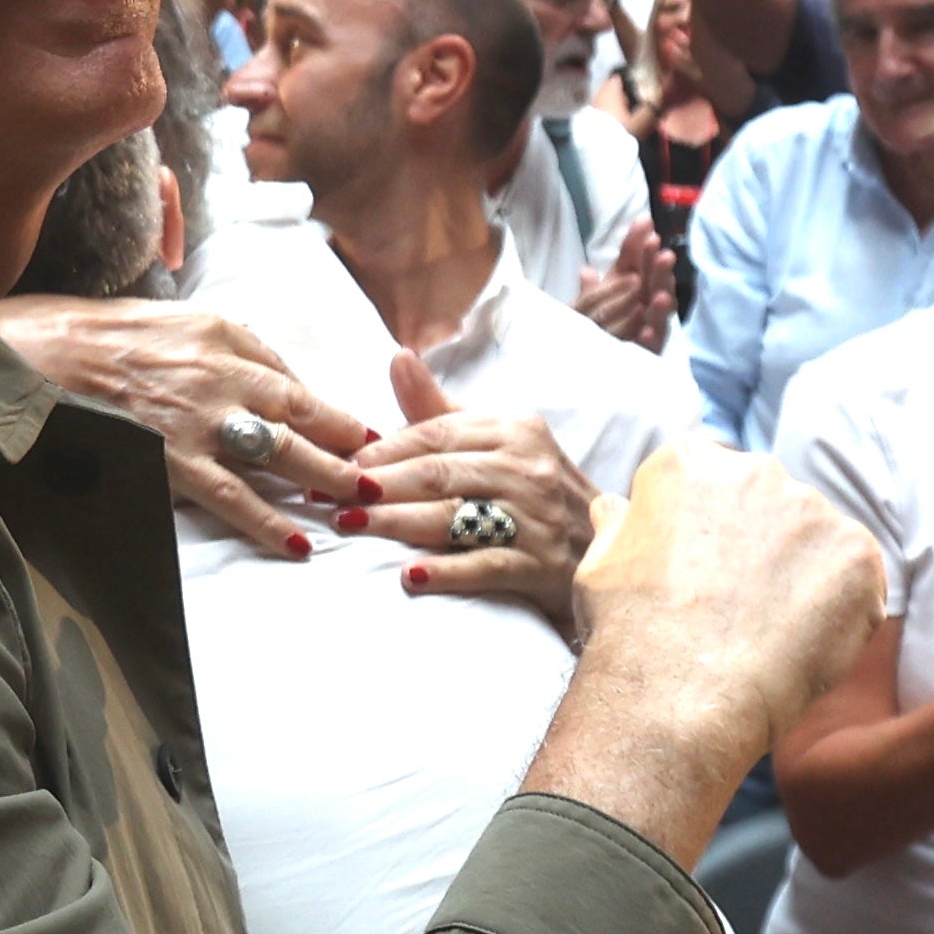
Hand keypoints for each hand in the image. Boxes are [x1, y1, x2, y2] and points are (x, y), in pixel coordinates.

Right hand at [0, 293, 373, 553]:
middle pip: (302, 412)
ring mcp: (199, 419)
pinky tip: (297, 543)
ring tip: (359, 501)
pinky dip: (268, 521)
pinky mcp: (172, 459)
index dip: (331, 410)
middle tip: (382, 470)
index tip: (363, 433)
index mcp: (223, 336)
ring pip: (280, 453)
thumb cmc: (102, 337)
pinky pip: (231, 497)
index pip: (291, 377)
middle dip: (346, 443)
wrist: (40, 356)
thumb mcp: (175, 322)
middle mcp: (221, 373)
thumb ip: (227, 347)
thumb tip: (273, 378)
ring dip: (324, 478)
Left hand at [351, 356, 591, 628]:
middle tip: (326, 498)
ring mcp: (537, 517)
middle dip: (375, 485)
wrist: (607, 552)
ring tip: (349, 526)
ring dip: (394, 522)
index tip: (335, 464)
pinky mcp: (542, 564)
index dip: (380, 451)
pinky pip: (484, 565)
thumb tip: (398, 356)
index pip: (434, 434)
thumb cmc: (536, 493)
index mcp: (515, 429)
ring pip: (452, 515)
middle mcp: (529, 466)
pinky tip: (408, 577)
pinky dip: (445, 571)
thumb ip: (441, 410)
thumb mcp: (498, 443)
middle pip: (436, 473)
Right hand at [540, 445, 887, 854]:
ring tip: (769, 635)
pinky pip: (858, 580)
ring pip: (817, 543)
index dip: (711, 536)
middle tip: (739, 611)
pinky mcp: (856, 553)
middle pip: (770, 506)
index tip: (703, 578)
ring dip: (803, 580)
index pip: (714, 484)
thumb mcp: (600, 564)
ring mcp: (812, 509)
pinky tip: (803, 646)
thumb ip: (617, 523)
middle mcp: (754, 469)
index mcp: (688, 463)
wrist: (680, 697)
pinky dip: (842, 613)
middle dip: (762, 550)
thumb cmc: (631, 634)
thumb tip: (614, 505)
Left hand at [574, 212, 669, 346]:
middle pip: (653, 284)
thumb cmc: (598, 327)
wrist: (593, 362)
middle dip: (659, 271)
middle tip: (664, 255)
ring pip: (657, 315)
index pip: (636, 262)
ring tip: (662, 296)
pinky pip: (650, 347)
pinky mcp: (648, 353)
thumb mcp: (591, 306)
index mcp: (630, 286)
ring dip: (661, 305)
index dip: (639, 244)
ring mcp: (648, 328)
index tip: (645, 224)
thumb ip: (593, 290)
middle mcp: (644, 304)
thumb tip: (586, 270)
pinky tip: (644, 332)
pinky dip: (648, 339)